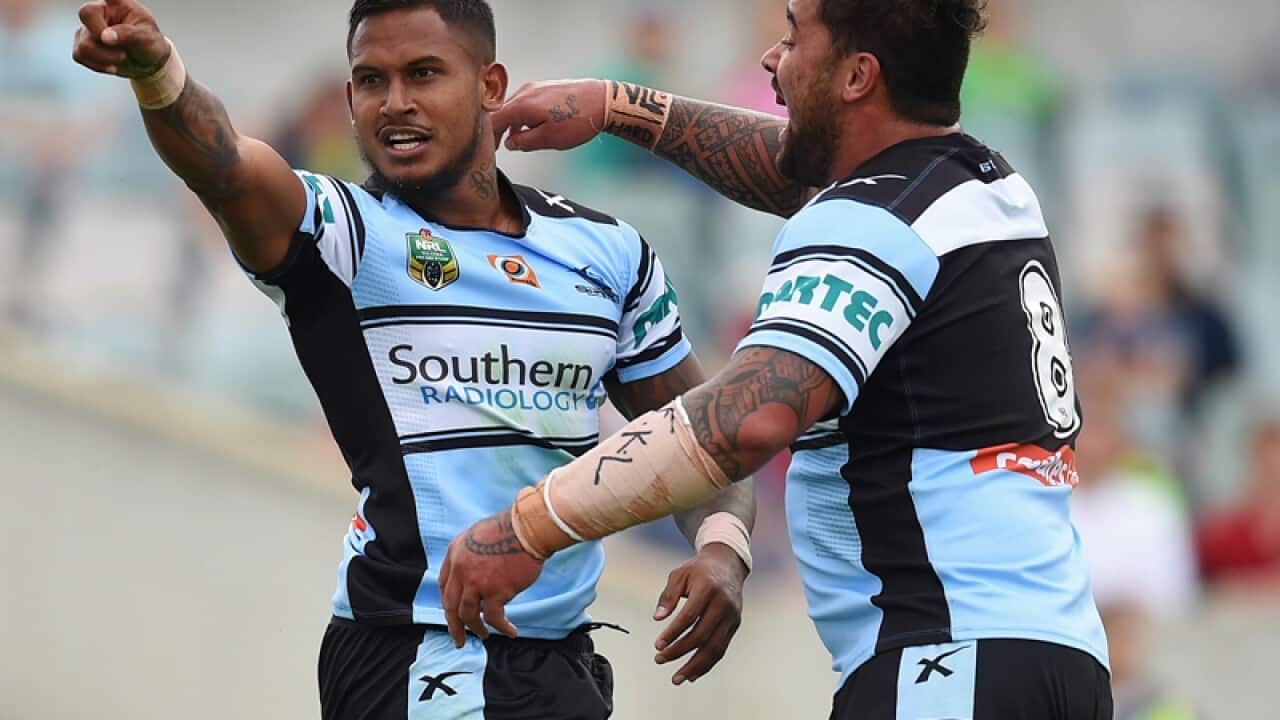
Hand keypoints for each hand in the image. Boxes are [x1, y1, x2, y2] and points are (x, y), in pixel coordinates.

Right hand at [72, 0, 169, 77]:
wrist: (148, 63)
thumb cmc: (150, 44)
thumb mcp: (148, 38)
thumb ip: (129, 34)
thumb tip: (105, 37)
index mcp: (118, 4)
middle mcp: (101, 12)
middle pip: (86, 15)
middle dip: (104, 40)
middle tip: (124, 51)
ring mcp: (89, 28)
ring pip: (83, 43)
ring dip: (104, 58)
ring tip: (122, 57)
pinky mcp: (84, 44)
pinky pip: (79, 55)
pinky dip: (97, 66)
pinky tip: (112, 67)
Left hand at [438, 511, 544, 647]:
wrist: (527, 529)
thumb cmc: (510, 528)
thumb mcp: (478, 534)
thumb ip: (470, 554)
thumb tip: (475, 575)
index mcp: (455, 554)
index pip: (444, 585)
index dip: (449, 602)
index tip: (455, 614)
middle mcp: (461, 569)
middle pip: (450, 605)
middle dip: (454, 626)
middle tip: (459, 639)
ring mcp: (476, 582)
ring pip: (469, 615)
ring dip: (476, 629)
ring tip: (484, 636)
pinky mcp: (496, 591)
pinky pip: (494, 617)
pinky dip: (502, 627)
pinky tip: (511, 631)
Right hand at [491, 79, 607, 151]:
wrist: (603, 101)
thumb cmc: (579, 120)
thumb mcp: (549, 139)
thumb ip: (524, 141)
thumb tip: (510, 142)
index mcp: (522, 104)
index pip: (493, 120)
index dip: (489, 137)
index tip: (489, 150)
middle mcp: (525, 92)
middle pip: (501, 111)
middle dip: (497, 130)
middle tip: (498, 147)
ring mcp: (535, 88)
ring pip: (514, 107)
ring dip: (511, 123)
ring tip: (514, 139)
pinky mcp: (545, 88)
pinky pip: (525, 102)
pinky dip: (522, 116)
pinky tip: (530, 127)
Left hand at [653, 543, 748, 684]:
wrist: (728, 564)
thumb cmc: (699, 570)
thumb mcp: (679, 575)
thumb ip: (668, 596)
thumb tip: (657, 617)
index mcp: (708, 589)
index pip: (689, 616)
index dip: (673, 633)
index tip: (658, 645)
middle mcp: (723, 604)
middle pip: (701, 635)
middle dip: (679, 651)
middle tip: (659, 659)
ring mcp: (731, 616)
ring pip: (714, 648)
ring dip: (694, 666)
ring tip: (676, 678)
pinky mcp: (734, 625)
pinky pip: (721, 649)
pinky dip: (707, 664)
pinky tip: (692, 674)